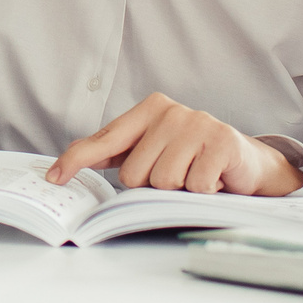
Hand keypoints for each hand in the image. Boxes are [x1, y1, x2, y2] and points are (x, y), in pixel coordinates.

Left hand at [47, 92, 302, 194]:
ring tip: (195, 176)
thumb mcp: (152, 150)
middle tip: (178, 175)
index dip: (76, 159)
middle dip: (153, 185)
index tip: (54, 177)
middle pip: (135, 173)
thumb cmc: (192, 158)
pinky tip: (214, 180)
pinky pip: (194, 187)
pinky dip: (204, 193)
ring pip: (163, 182)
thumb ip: (115, 153)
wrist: (247, 163)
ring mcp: (198, 123)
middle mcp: (171, 111)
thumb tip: (65, 166)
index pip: (105, 139)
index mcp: (149, 109)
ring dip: (180, 191)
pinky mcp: (221, 142)